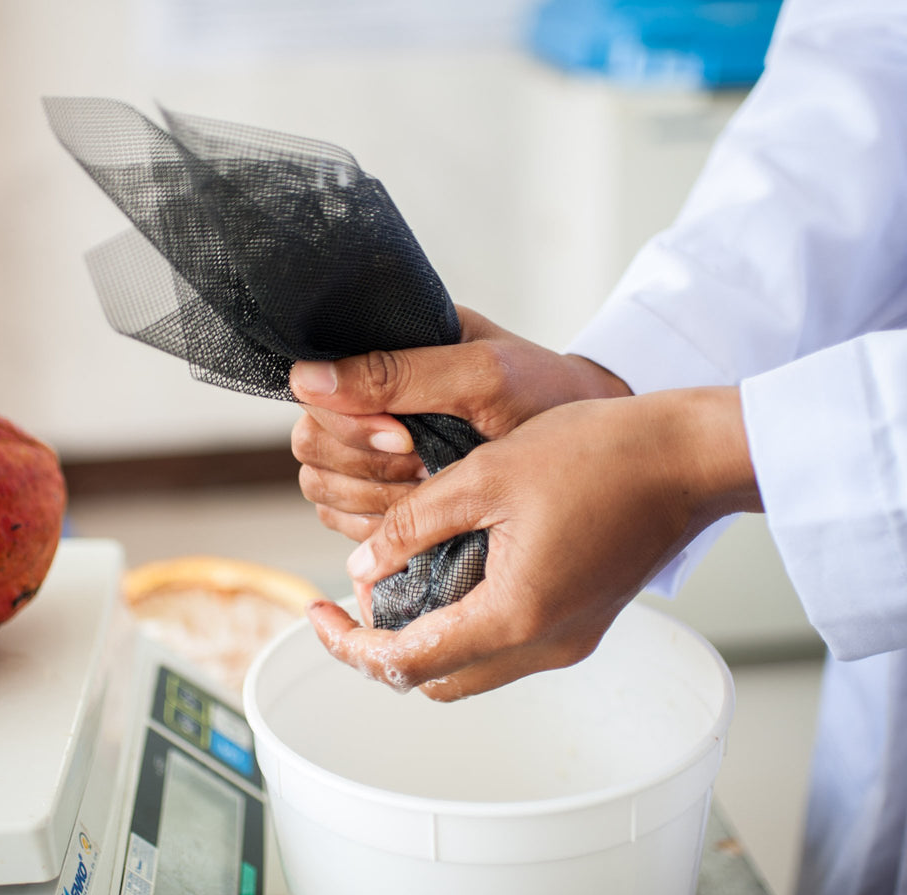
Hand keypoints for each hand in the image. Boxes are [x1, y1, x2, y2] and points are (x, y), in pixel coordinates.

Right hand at [289, 305, 629, 542]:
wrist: (600, 451)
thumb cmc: (546, 398)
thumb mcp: (482, 377)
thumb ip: (399, 374)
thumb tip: (306, 377)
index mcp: (387, 352)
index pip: (314, 393)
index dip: (351, 426)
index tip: (406, 440)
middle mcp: (370, 401)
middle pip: (312, 445)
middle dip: (366, 469)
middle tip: (424, 469)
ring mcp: (374, 452)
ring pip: (323, 487)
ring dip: (373, 502)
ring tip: (433, 490)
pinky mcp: (386, 496)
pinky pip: (344, 521)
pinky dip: (377, 529)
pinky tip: (425, 519)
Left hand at [306, 388, 761, 699]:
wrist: (688, 457)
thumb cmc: (598, 452)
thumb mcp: (483, 474)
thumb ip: (412, 525)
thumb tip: (362, 568)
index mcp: (514, 616)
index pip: (406, 663)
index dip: (348, 644)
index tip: (316, 611)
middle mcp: (542, 646)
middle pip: (434, 681)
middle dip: (379, 652)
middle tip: (344, 607)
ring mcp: (566, 641)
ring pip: (468, 670)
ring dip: (421, 643)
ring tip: (388, 590)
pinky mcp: (580, 624)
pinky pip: (502, 648)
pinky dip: (460, 628)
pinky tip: (442, 579)